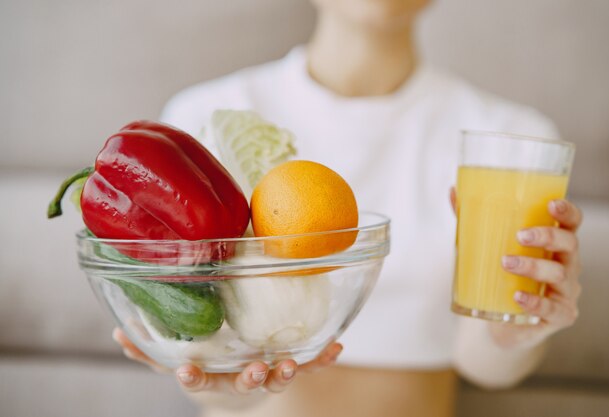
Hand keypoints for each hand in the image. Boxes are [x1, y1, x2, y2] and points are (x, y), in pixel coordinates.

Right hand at [112, 328, 342, 393]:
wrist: (237, 377)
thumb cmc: (208, 361)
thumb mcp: (176, 356)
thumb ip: (149, 349)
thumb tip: (118, 332)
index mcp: (212, 375)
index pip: (199, 380)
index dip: (193, 377)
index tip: (186, 371)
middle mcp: (238, 379)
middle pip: (243, 384)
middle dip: (249, 379)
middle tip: (255, 370)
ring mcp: (264, 375)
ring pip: (275, 379)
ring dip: (283, 373)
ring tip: (289, 364)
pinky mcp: (287, 368)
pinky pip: (307, 365)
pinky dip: (321, 360)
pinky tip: (336, 348)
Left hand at [450, 189, 582, 346]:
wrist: (501, 322)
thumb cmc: (501, 278)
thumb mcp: (488, 248)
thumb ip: (473, 221)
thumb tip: (453, 192)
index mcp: (555, 244)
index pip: (571, 223)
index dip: (567, 212)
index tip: (551, 204)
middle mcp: (567, 265)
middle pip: (569, 244)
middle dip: (548, 236)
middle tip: (521, 235)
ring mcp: (565, 292)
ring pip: (559, 275)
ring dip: (534, 266)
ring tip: (506, 263)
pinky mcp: (559, 315)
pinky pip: (552, 309)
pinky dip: (534, 301)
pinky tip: (517, 296)